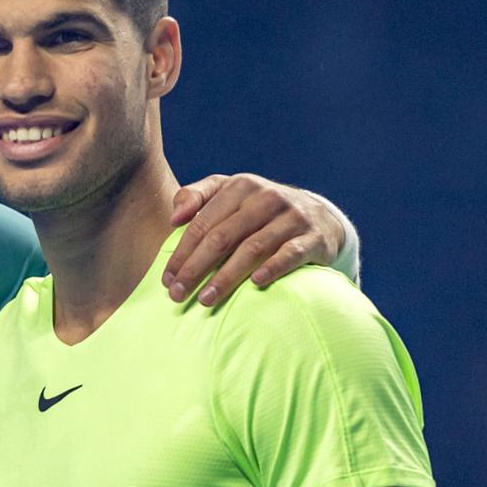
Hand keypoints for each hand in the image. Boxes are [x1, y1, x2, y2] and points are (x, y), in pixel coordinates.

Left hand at [164, 173, 345, 304]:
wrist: (319, 216)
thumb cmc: (260, 209)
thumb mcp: (230, 192)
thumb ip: (197, 196)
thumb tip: (174, 217)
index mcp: (240, 187)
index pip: (202, 223)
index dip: (182, 253)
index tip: (167, 280)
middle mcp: (266, 198)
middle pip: (223, 237)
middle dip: (196, 268)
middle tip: (178, 295)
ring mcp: (291, 217)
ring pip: (252, 248)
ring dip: (226, 276)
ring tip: (206, 299)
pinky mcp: (313, 237)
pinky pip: (290, 254)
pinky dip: (272, 268)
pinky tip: (255, 284)